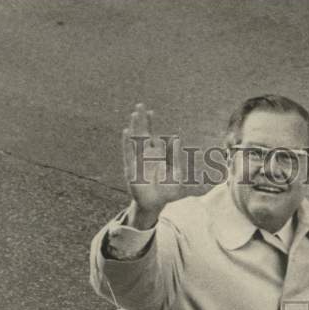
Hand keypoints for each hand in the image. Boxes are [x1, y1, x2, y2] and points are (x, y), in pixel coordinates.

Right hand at [121, 102, 185, 227]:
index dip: (153, 125)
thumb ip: (180, 162)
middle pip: (144, 134)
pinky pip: (129, 153)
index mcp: (159, 156)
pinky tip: (126, 131)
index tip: (153, 113)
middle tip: (141, 105)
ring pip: (136, 140)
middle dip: (143, 120)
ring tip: (134, 114)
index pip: (156, 137)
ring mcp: (139, 160)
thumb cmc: (167, 192)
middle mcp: (147, 155)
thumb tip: (182, 144)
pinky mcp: (132, 168)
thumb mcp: (179, 178)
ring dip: (135, 127)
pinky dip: (127, 142)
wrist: (155, 204)